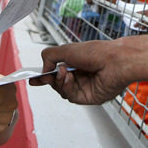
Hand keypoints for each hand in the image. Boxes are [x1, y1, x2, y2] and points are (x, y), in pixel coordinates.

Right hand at [31, 37, 147, 104]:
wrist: (114, 61)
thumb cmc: (96, 52)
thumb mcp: (67, 49)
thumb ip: (50, 56)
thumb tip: (43, 69)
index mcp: (76, 62)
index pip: (56, 70)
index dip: (44, 74)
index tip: (33, 78)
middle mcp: (80, 75)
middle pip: (57, 83)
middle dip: (48, 80)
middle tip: (43, 77)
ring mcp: (84, 87)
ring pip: (62, 90)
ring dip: (59, 82)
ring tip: (63, 72)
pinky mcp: (89, 97)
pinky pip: (71, 96)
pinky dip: (66, 87)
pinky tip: (69, 78)